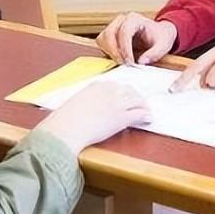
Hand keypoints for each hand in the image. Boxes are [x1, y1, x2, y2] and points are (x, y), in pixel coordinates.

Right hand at [35, 81, 150, 154]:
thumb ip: (86, 102)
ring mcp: (118, 103)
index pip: (117, 86)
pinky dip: (146, 116)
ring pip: (138, 101)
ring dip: (144, 106)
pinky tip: (148, 119)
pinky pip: (140, 114)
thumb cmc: (65, 119)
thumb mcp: (76, 103)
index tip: (126, 97)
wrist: (67, 128)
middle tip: (140, 104)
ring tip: (147, 112)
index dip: (124, 93)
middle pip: (130, 91)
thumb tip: (86, 110)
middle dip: (136, 97)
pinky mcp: (122, 117)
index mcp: (97, 85)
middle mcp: (110, 91)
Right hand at [96, 13, 176, 65]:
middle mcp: (121, 20)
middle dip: (115, 52)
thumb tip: (141, 61)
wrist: (159, 34)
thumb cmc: (160, 37)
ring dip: (110, 53)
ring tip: (122, 62)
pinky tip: (118, 59)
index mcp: (134, 19)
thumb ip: (154, 53)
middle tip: (124, 65)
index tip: (130, 63)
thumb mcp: (163, 45)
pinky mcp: (109, 34)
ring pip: (102, 39)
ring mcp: (113, 26)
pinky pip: (101, 43)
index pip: (124, 32)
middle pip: (109, 34)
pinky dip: (107, 53)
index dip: (125, 49)